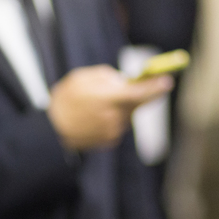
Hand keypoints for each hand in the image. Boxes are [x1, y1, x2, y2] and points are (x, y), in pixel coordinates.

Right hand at [47, 65, 173, 149]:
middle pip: (137, 104)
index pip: (142, 92)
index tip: (167, 81)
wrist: (51, 129)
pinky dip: (112, 119)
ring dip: (120, 108)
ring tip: (97, 106)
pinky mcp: (108, 141)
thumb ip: (108, 77)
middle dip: (135, 95)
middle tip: (123, 89)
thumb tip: (125, 82)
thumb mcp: (83, 78)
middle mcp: (114, 116)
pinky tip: (95, 117)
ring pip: (127, 115)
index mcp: (109, 98)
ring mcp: (112, 131)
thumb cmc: (65, 100)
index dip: (156, 87)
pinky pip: (119, 125)